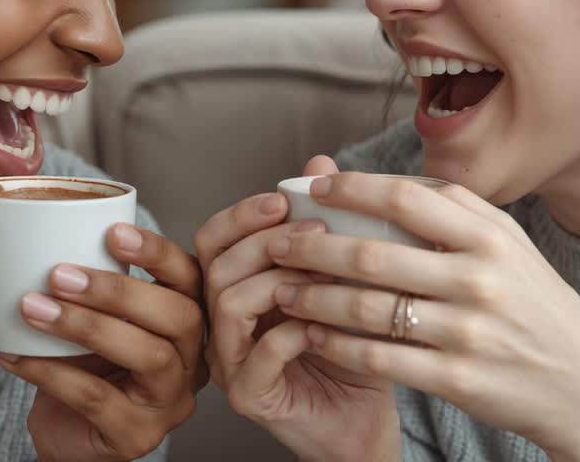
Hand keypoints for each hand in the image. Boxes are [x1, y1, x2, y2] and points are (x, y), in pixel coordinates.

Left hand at [0, 224, 205, 461]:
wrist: (68, 437)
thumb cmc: (86, 370)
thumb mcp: (98, 320)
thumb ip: (93, 283)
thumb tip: (43, 228)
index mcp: (187, 324)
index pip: (191, 280)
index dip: (158, 253)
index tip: (113, 231)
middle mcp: (192, 363)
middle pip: (179, 317)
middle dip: (119, 291)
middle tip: (60, 274)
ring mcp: (169, 403)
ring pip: (148, 355)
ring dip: (87, 325)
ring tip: (33, 308)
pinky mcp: (137, 436)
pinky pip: (97, 398)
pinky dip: (52, 371)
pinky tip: (17, 353)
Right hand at [195, 157, 400, 461]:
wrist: (366, 417)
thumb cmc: (351, 347)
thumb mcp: (343, 275)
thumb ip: (324, 223)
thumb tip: (319, 163)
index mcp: (235, 288)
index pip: (213, 238)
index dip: (242, 213)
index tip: (284, 197)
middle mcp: (222, 324)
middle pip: (214, 265)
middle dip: (263, 240)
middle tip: (312, 229)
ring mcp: (230, 361)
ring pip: (227, 304)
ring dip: (278, 279)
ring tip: (326, 272)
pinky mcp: (251, 396)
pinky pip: (259, 355)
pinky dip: (294, 332)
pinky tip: (328, 323)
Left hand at [267, 173, 579, 460]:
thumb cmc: (538, 308)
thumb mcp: (513, 249)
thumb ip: (458, 214)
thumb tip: (386, 185)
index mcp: (493, 237)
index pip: (408, 199)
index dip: (353, 189)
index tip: (314, 187)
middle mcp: (481, 279)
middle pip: (374, 254)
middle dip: (313, 246)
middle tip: (277, 241)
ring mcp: (467, 331)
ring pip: (367, 307)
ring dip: (313, 296)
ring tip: (282, 288)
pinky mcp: (455, 378)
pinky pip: (377, 357)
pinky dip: (335, 342)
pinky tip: (310, 332)